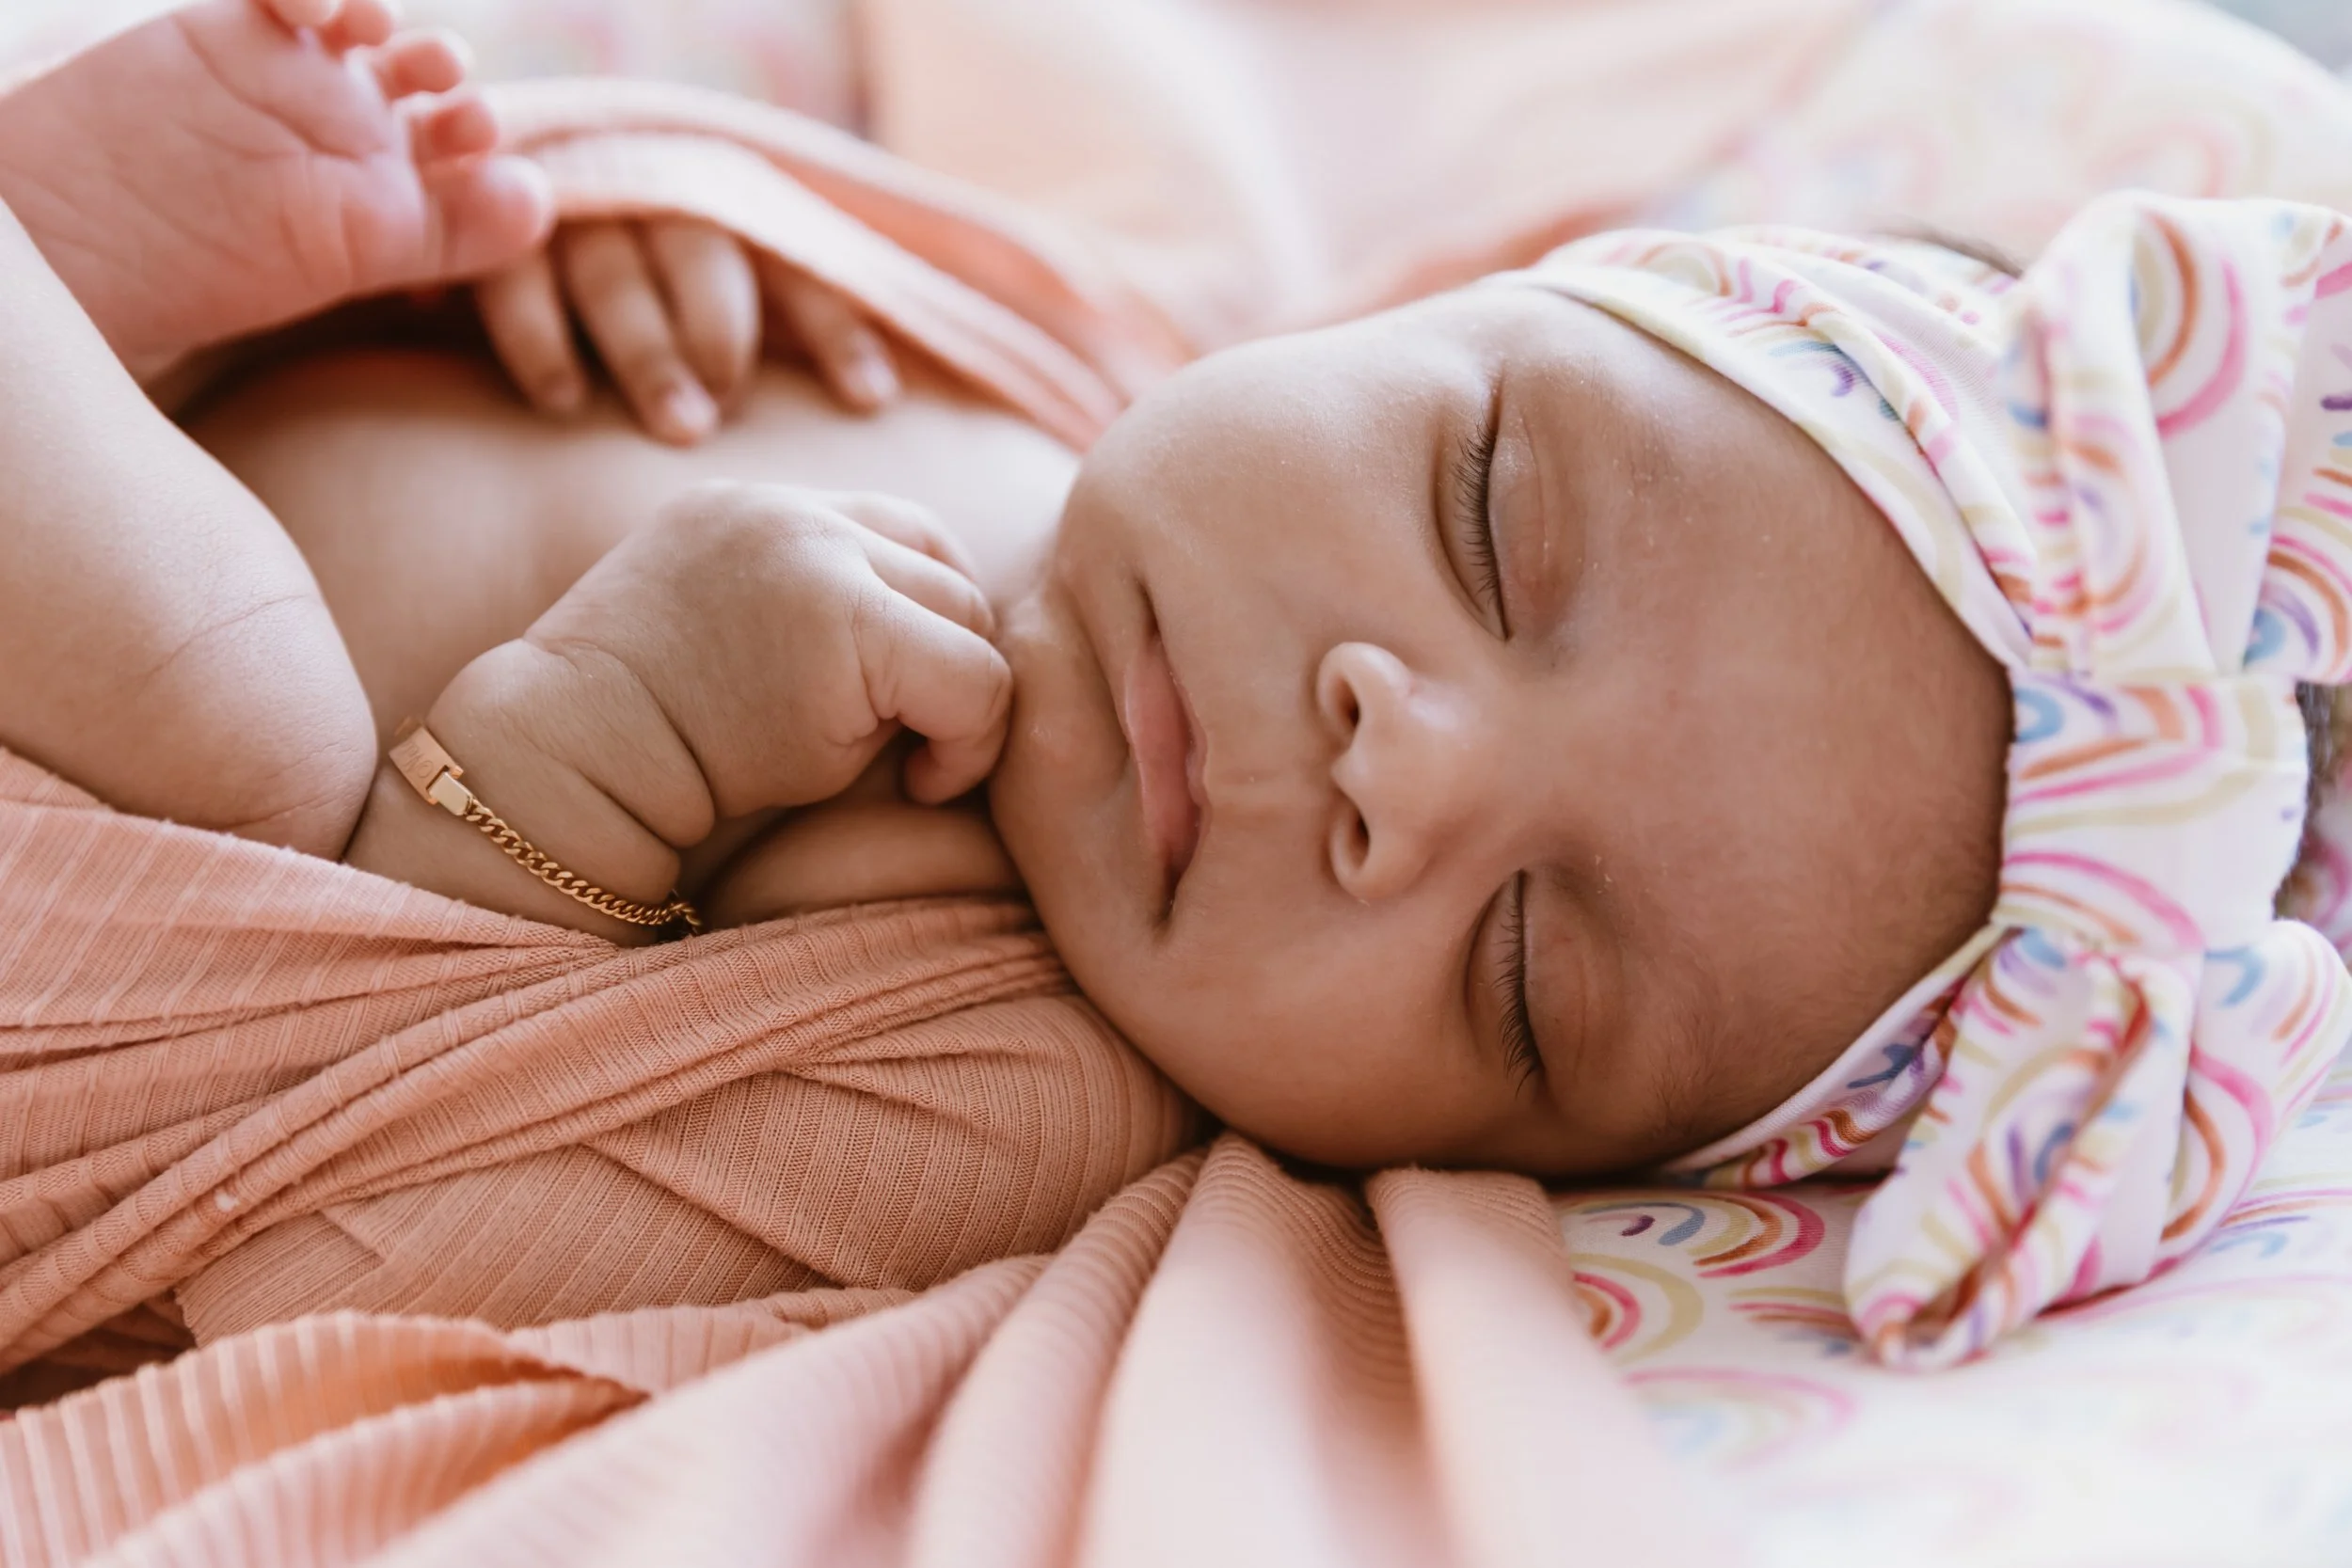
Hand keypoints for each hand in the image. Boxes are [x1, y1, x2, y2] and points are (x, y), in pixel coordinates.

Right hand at [474, 218, 903, 444]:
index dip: (838, 331)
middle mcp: (657, 203)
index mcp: (730, 218)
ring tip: (683, 428)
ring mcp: (578, 216)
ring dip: (650, 354)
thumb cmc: (650, 309)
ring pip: (615, 276)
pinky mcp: (498, 240)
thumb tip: (881, 408)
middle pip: (702, 260)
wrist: (495, 235)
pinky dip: (541, 339)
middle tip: (737, 409)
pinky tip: (565, 401)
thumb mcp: (726, 304)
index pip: (798, 269)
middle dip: (723, 337)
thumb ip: (787, 337)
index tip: (874, 401)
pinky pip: (518, 282)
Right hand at [477, 484, 1004, 825]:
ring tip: (904, 766)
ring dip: (958, 702)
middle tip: (908, 747)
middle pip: (946, 574)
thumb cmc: (644, 745)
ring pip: (969, 621)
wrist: (563, 767)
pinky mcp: (845, 619)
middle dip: (946, 665)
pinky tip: (921, 785)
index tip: (896, 707)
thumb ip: (815, 613)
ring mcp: (816, 555)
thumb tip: (942, 648)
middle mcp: (791, 513)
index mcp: (758, 510)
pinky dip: (971, 741)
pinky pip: (976, 678)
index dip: (928, 625)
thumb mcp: (729, 640)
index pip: (903, 537)